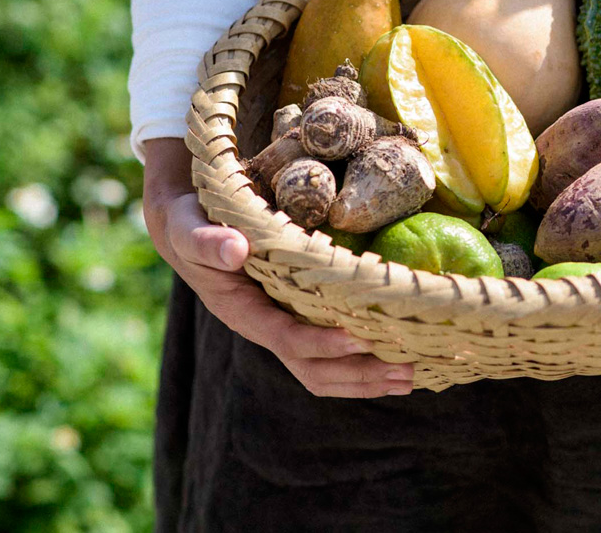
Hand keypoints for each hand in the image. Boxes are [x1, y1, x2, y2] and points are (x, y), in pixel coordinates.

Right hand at [143, 138, 413, 397]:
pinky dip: (364, 360)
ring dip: (367, 377)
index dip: (323, 344)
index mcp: (242, 312)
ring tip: (411, 375)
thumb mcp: (189, 227)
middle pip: (313, 368)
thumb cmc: (190, 223)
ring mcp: (283, 327)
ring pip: (326, 369)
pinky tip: (397, 355)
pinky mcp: (299, 317)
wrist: (190, 226)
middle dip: (359, 373)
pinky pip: (332, 352)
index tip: (360, 339)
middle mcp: (266, 328)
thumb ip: (206, 241)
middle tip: (406, 369)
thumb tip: (235, 250)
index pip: (286, 339)